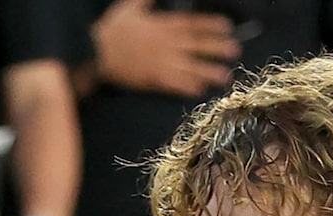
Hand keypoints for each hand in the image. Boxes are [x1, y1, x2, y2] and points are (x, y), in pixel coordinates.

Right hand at [92, 0, 238, 96]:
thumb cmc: (112, 29)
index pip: (192, 24)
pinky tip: (201, 90)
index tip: (228, 26)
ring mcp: (161, 62)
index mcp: (162, 25)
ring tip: (226, 76)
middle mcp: (166, 43)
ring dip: (208, 71)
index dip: (210, 25)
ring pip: (190, 66)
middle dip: (216, 47)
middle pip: (196, 45)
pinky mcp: (152, 79)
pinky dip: (187, 86)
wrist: (97, 52)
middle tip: (235, 51)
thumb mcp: (130, 7)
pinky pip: (174, 84)